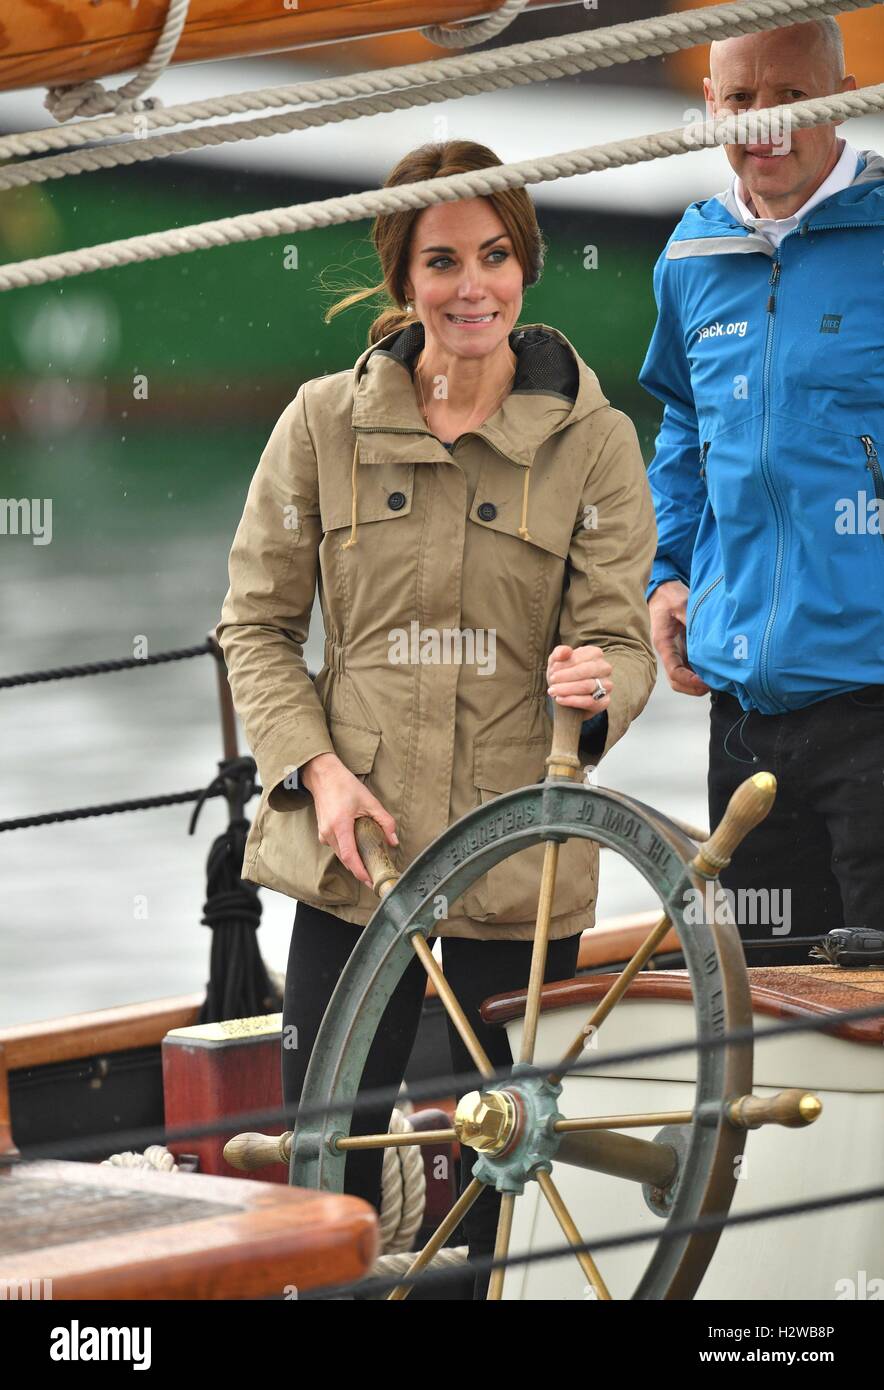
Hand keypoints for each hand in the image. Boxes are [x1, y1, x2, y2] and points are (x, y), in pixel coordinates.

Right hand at [300, 752, 397, 888]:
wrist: (323, 776)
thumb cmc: (345, 786)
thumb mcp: (370, 801)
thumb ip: (385, 821)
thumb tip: (393, 841)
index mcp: (340, 825)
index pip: (349, 856)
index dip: (359, 871)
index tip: (370, 881)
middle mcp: (329, 832)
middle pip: (345, 859)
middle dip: (359, 871)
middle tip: (375, 878)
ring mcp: (323, 833)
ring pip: (340, 855)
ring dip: (354, 862)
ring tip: (370, 866)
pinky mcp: (322, 832)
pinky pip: (336, 847)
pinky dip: (347, 852)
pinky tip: (358, 851)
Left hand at [546, 644, 611, 711]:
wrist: (566, 694)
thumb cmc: (563, 674)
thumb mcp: (557, 661)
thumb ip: (559, 653)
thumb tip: (565, 651)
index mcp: (595, 653)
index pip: (579, 658)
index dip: (564, 665)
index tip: (552, 670)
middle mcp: (605, 668)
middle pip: (586, 671)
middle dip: (566, 676)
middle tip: (552, 680)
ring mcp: (607, 685)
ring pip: (588, 686)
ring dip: (567, 689)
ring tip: (553, 690)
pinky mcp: (604, 701)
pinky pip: (590, 701)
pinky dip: (572, 701)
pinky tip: (560, 699)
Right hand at [648, 580, 709, 696]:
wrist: (664, 591)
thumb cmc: (670, 597)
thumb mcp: (681, 604)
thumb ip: (691, 618)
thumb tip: (706, 633)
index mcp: (664, 644)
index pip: (673, 671)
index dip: (688, 680)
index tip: (704, 682)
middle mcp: (669, 652)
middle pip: (677, 681)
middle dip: (693, 688)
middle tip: (713, 685)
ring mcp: (676, 652)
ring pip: (684, 677)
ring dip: (697, 683)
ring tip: (716, 681)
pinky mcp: (683, 649)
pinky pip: (690, 668)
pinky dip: (700, 673)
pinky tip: (715, 670)